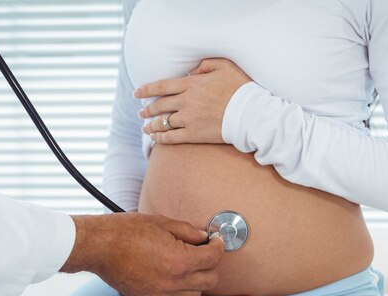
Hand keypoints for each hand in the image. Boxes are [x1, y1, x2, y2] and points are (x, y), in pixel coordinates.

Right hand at [60, 213, 224, 295]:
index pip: (212, 257)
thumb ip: (190, 232)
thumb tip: (206, 238)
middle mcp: (178, 284)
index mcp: (180, 261)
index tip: (218, 240)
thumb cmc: (128, 232)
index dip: (219, 246)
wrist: (101, 249)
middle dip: (219, 270)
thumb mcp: (163, 224)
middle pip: (212, 281)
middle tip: (226, 262)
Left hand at [134, 58, 251, 144]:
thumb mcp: (225, 67)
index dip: (146, 89)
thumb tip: (191, 72)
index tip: (137, 93)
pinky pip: (172, 138)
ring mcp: (189, 119)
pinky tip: (156, 138)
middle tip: (141, 112)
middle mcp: (186, 102)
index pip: (161, 86)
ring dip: (151, 125)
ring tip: (145, 127)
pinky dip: (161, 138)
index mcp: (191, 84)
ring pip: (163, 123)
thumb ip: (205, 65)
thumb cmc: (241, 88)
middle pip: (160, 105)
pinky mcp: (194, 135)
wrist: (250, 114)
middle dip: (147, 109)